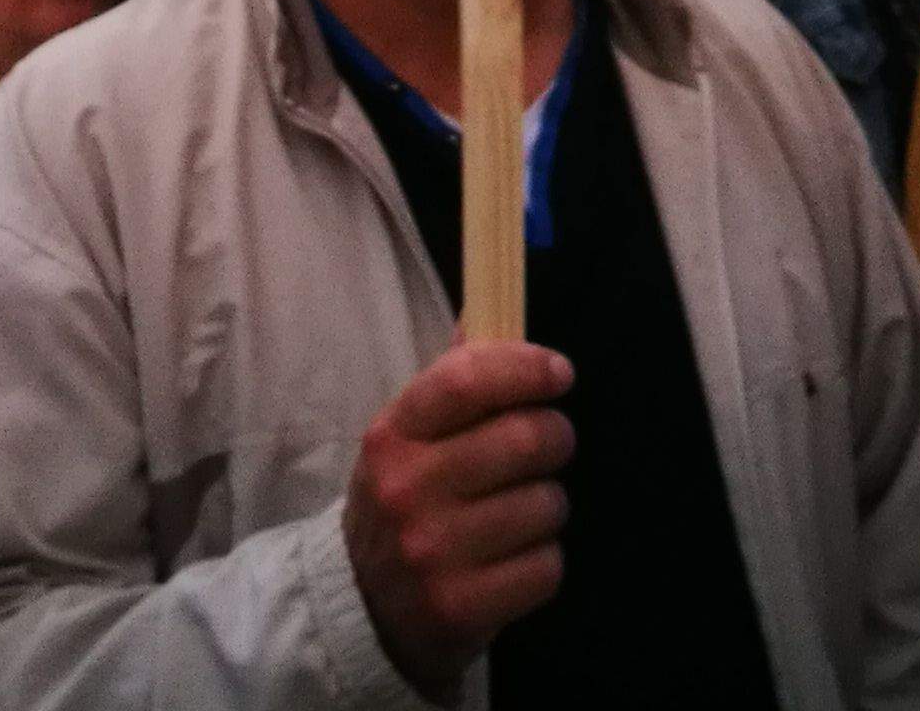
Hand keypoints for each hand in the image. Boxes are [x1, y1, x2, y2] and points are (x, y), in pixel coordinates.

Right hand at [341, 341, 573, 698]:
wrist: (361, 607)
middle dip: (555, 436)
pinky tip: (514, 560)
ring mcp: (433, 553)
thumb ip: (449, 382)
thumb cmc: (402, 503)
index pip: (465, 378)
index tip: (558, 372)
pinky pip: (546, 567)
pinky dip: (543, 561)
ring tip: (522, 510)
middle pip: (524, 439)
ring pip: (545, 504)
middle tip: (550, 444)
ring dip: (548, 504)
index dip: (524, 367)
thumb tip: (487, 311)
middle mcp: (407, 490)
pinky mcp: (461, 607)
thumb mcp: (405, 439)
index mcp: (392, 436)